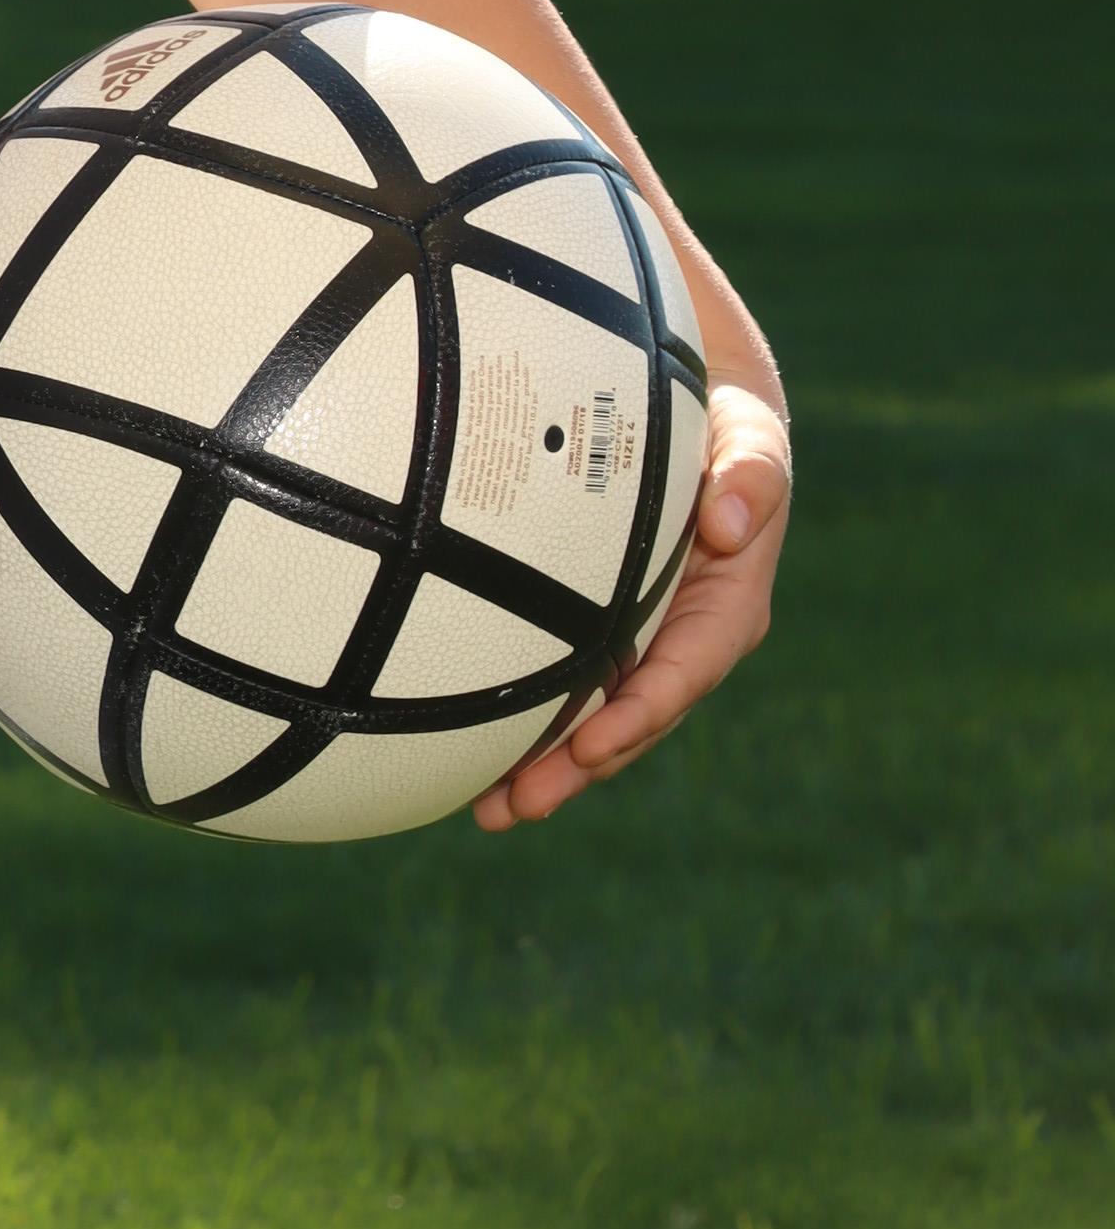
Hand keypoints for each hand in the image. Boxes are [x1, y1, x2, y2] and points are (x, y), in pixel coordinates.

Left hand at [471, 379, 789, 832]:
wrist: (703, 419)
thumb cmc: (729, 429)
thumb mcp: (752, 442)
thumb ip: (753, 476)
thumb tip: (727, 524)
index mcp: (725, 608)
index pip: (683, 673)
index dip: (638, 714)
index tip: (589, 746)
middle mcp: (684, 639)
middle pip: (632, 718)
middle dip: (578, 767)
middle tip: (518, 804)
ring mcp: (642, 642)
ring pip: (595, 717)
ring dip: (547, 766)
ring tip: (489, 809)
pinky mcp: (604, 633)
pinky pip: (567, 685)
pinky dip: (530, 723)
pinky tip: (475, 756)